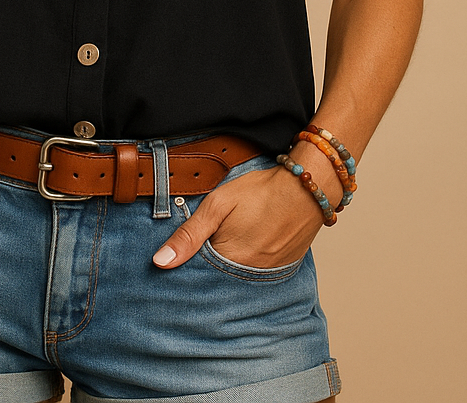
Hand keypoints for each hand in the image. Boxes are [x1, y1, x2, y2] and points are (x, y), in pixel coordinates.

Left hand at [152, 142, 342, 269]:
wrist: (306, 188)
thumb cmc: (260, 192)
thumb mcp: (218, 204)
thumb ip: (189, 234)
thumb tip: (160, 262)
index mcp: (229, 261)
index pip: (198, 275)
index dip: (188, 264)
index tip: (181, 255)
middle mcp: (249, 275)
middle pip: (218, 279)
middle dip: (208, 267)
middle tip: (211, 240)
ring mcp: (268, 274)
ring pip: (237, 277)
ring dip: (229, 265)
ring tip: (231, 240)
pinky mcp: (283, 269)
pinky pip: (258, 274)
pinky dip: (249, 264)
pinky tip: (248, 243)